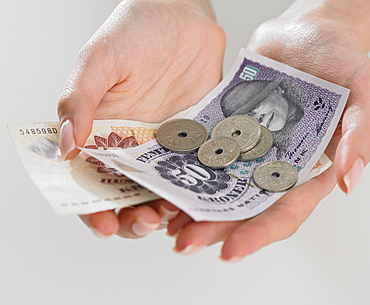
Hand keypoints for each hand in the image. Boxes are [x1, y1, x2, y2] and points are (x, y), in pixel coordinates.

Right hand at [57, 0, 224, 236]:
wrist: (181, 16)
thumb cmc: (134, 31)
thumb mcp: (98, 61)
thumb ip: (79, 102)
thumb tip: (64, 147)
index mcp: (100, 132)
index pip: (90, 182)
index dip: (93, 209)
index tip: (105, 224)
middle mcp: (131, 145)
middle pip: (127, 196)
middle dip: (133, 218)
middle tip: (143, 221)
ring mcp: (164, 145)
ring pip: (161, 191)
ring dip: (164, 209)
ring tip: (170, 213)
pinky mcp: (193, 138)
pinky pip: (194, 171)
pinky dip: (195, 189)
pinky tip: (200, 197)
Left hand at [166, 0, 369, 260]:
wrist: (307, 34)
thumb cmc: (341, 60)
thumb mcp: (362, 90)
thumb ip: (360, 132)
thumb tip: (351, 178)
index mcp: (308, 168)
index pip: (284, 211)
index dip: (257, 233)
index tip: (229, 251)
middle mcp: (275, 164)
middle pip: (243, 206)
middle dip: (213, 226)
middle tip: (184, 242)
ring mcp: (249, 148)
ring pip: (219, 184)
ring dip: (194, 205)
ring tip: (166, 221)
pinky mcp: (229, 128)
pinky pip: (206, 152)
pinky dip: (187, 168)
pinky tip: (166, 180)